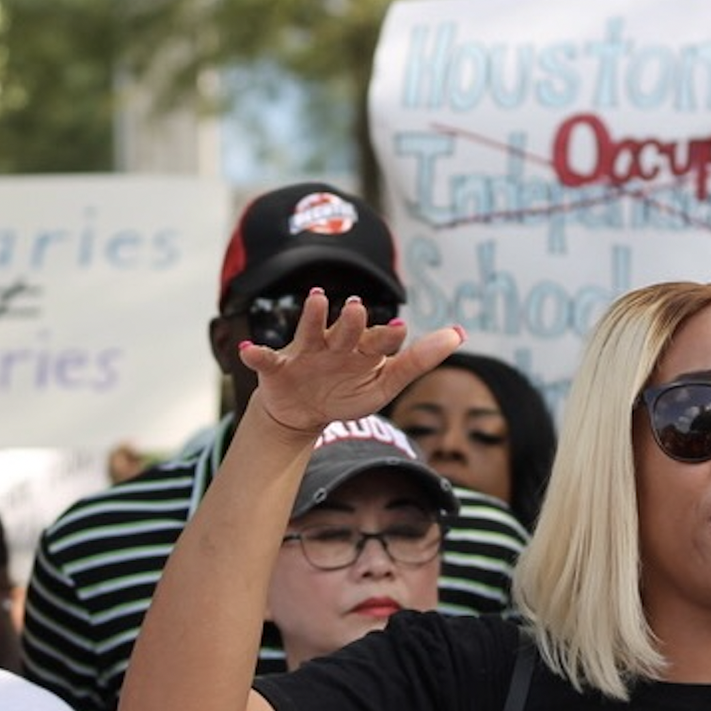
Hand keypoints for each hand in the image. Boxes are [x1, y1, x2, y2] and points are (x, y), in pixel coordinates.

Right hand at [240, 289, 461, 437]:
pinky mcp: (279, 367)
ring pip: (311, 331)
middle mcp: (336, 343)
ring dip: (314, 316)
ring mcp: (306, 352)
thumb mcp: (386, 383)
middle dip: (353, 321)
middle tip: (358, 309)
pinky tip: (250, 350)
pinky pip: (267, 358)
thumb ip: (419, 359)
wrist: (304, 412)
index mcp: (364, 348)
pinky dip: (258, 353)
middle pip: (348, 330)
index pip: (381, 339)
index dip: (390, 336)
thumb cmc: (347, 392)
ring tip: (318, 298)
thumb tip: (460, 332)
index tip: (401, 330)